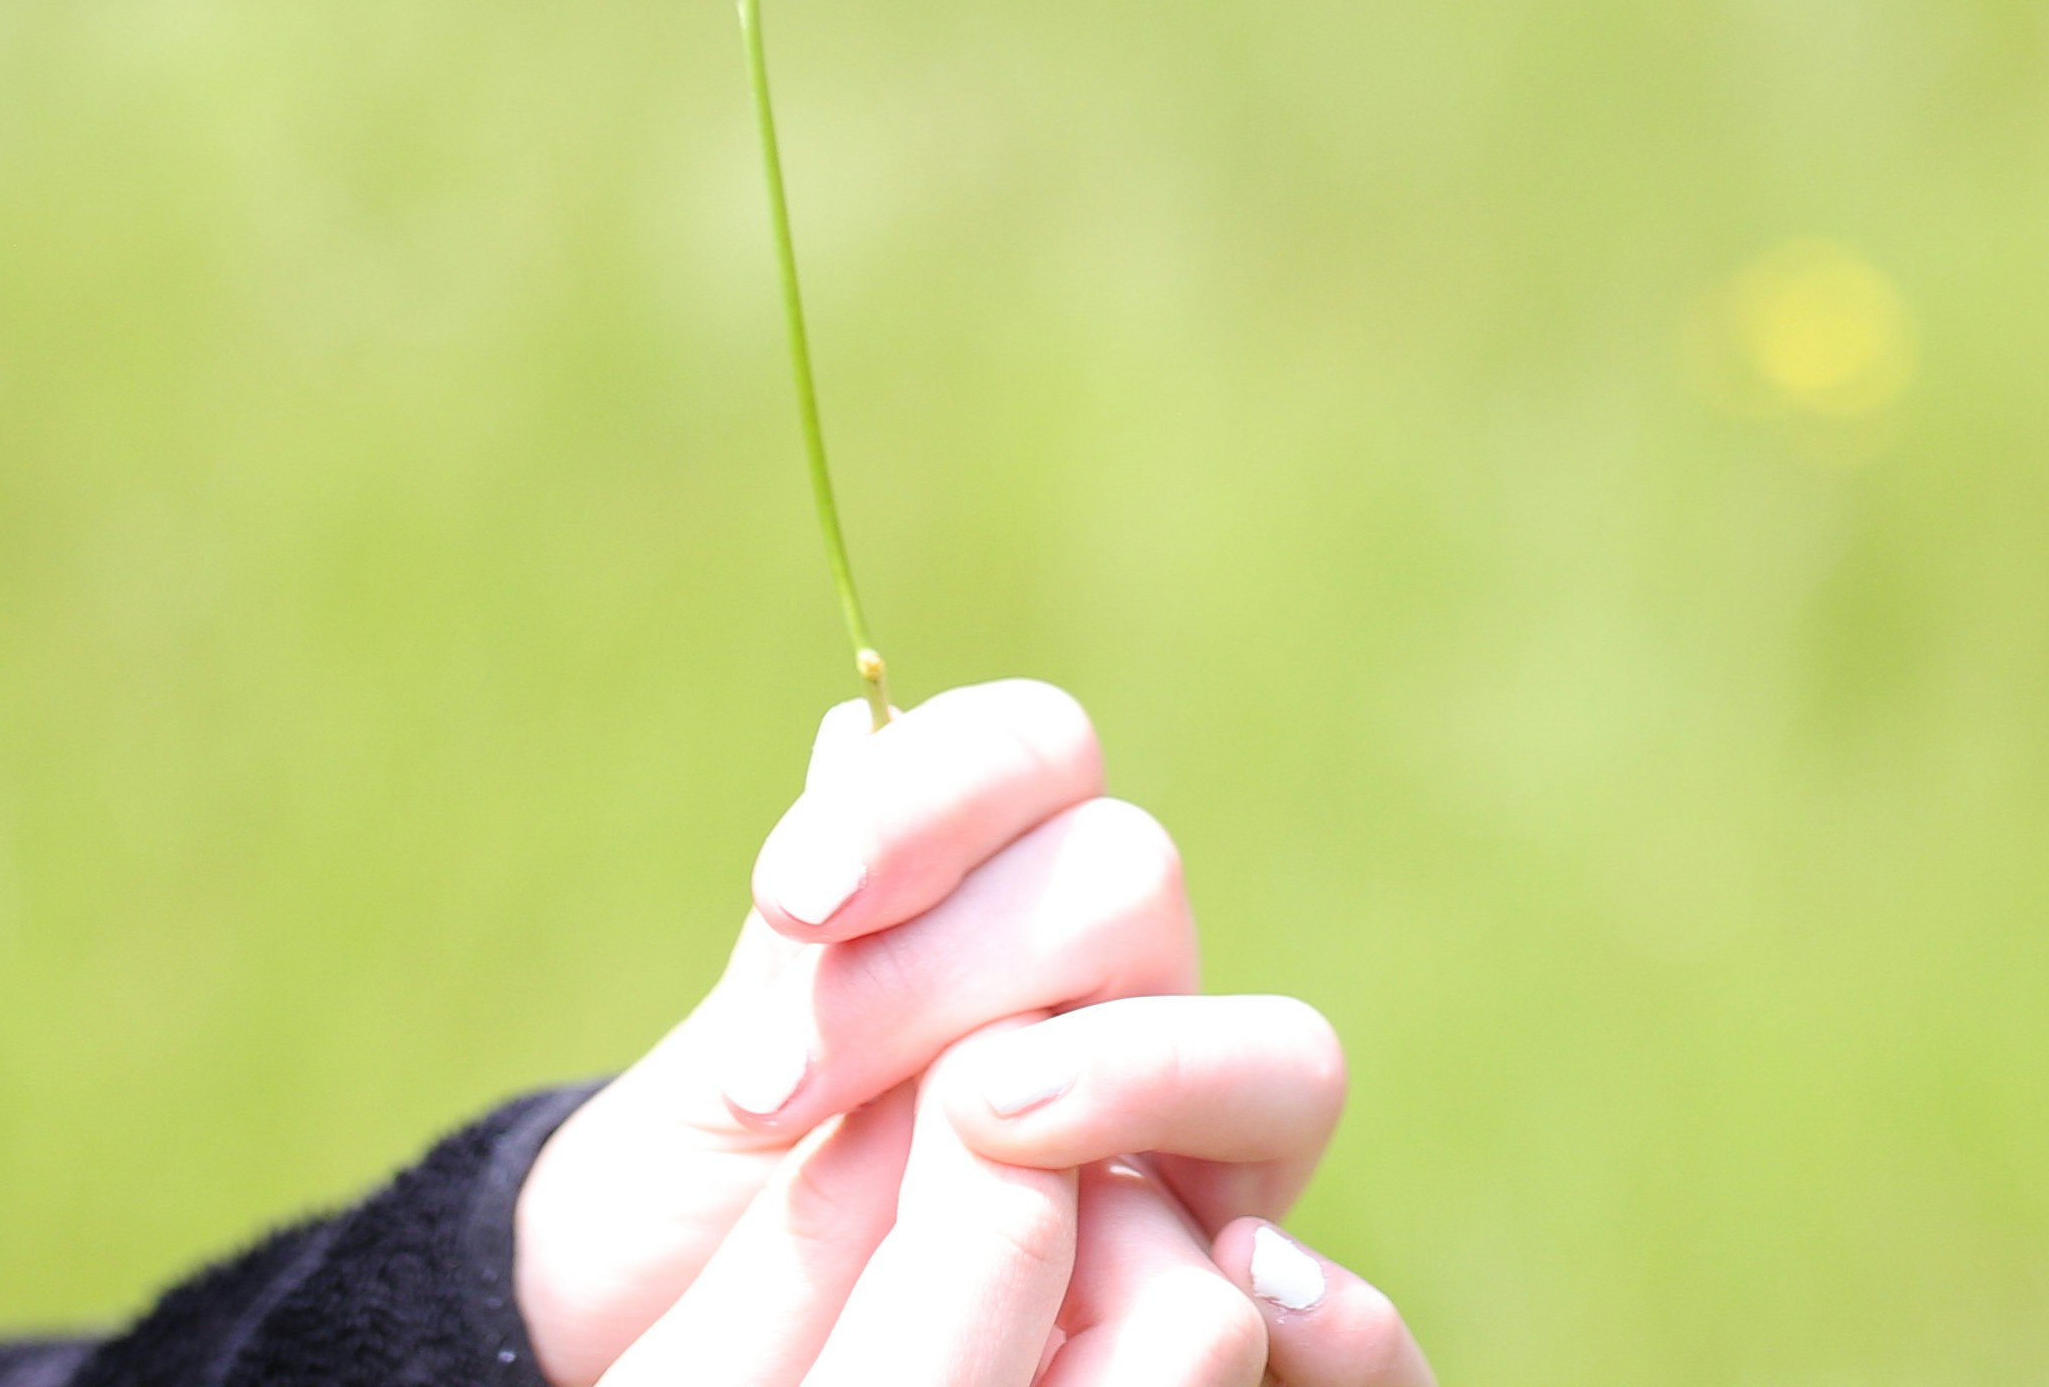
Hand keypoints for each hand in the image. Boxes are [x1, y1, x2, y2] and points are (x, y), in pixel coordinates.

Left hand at [515, 684, 1425, 1383]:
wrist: (709, 1365)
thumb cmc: (712, 1219)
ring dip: (1122, 1076)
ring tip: (963, 1130)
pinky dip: (1283, 1271)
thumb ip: (812, 934)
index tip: (794, 894)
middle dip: (944, 966)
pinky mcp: (1229, 1280)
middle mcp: (1127, 989)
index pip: (1036, 749)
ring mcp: (1199, 1135)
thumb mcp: (730, 1079)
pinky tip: (1124, 1271)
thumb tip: (849, 726)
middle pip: (1127, 878)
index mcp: (1007, 887)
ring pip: (1275, 1056)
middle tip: (772, 1087)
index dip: (928, 794)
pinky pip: (1340, 1282)